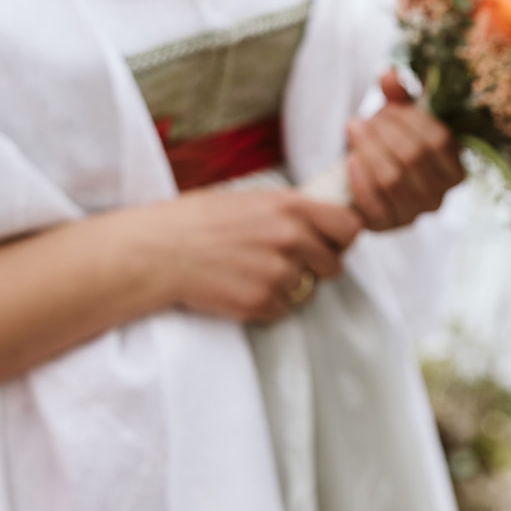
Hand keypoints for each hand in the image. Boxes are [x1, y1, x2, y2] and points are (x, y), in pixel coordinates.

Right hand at [159, 187, 361, 322]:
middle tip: (288, 262)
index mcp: (291, 207)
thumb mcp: (253, 198)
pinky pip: (283, 311)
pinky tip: (243, 288)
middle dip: (316, 267)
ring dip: (291, 288)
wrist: (160, 250)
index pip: (350, 227)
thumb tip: (322, 222)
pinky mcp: (259, 303)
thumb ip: (291, 210)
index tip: (332, 243)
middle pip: (332, 266)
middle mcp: (290, 239)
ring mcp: (276, 274)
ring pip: (308, 292)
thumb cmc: (200, 219)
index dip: (343, 238)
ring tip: (256, 273)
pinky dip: (269, 305)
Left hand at [345, 69, 464, 230]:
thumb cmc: (387, 143)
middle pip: (414, 157)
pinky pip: (374, 205)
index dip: (412, 119)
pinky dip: (360, 180)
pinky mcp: (386, 226)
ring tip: (353, 130)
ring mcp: (414, 214)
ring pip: (392, 179)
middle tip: (363, 119)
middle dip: (385, 132)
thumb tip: (389, 75)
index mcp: (454, 167)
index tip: (388, 108)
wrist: (362, 178)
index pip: (440, 140)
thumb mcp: (397, 115)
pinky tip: (350, 161)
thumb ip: (398, 94)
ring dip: (368, 149)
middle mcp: (440, 195)